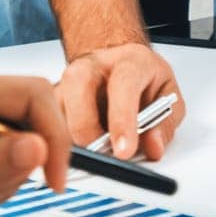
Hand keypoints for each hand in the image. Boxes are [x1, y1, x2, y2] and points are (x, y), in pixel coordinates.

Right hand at [56, 43, 185, 160]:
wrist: (118, 61)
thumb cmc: (142, 78)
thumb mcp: (167, 96)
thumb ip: (163, 124)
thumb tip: (153, 147)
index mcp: (129, 62)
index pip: (123, 84)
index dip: (122, 120)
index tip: (123, 151)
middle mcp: (94, 66)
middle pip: (78, 86)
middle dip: (85, 128)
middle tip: (99, 155)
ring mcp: (68, 79)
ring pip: (56, 105)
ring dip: (68, 136)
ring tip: (88, 155)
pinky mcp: (53, 97)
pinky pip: (47, 120)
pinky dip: (57, 140)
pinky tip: (72, 150)